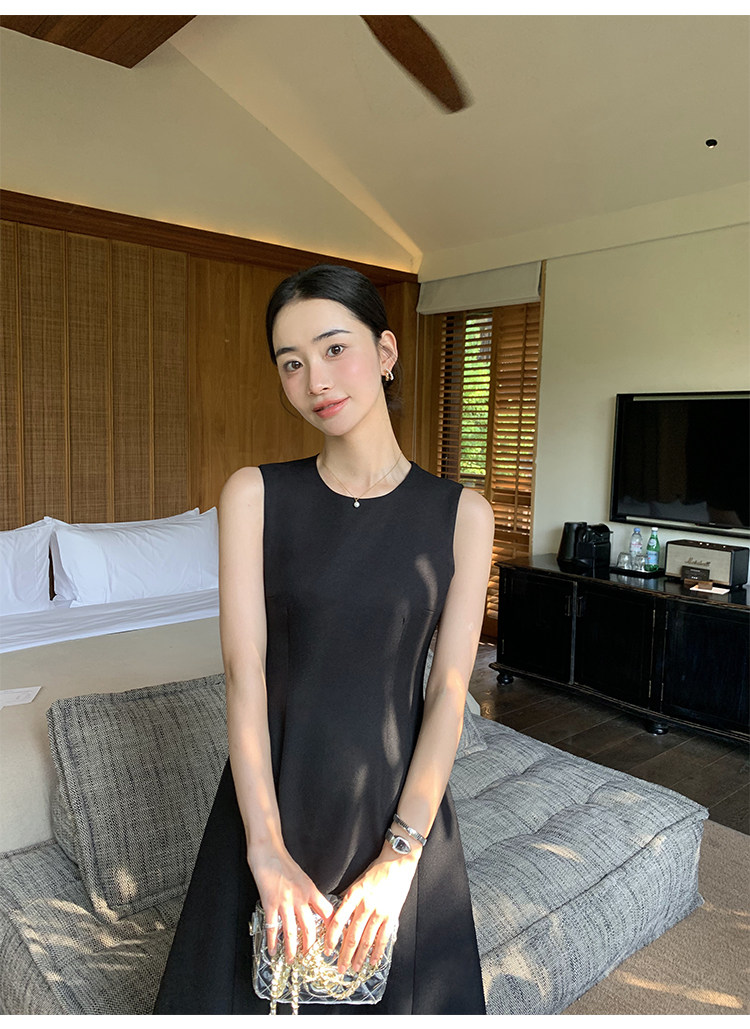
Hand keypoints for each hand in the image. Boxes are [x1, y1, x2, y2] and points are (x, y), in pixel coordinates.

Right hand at [248, 843, 333, 962]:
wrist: (268, 852)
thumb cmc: (285, 863)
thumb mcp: (304, 878)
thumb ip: (309, 894)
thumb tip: (315, 910)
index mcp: (311, 890)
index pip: (327, 912)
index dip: (331, 927)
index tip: (331, 938)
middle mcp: (300, 898)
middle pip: (309, 928)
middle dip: (310, 946)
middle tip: (309, 957)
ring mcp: (285, 902)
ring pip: (291, 932)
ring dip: (292, 949)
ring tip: (292, 959)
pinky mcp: (270, 903)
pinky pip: (272, 927)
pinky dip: (273, 941)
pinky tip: (273, 950)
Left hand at [325, 843, 418, 973]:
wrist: (397, 862)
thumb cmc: (377, 870)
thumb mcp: (357, 881)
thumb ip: (348, 899)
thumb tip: (338, 915)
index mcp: (354, 895)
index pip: (339, 921)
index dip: (331, 938)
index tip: (327, 950)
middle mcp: (366, 905)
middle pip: (352, 936)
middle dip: (345, 955)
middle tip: (340, 968)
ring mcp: (379, 912)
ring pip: (367, 940)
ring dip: (360, 957)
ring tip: (354, 968)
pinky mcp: (392, 916)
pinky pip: (383, 938)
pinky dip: (378, 952)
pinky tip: (373, 961)